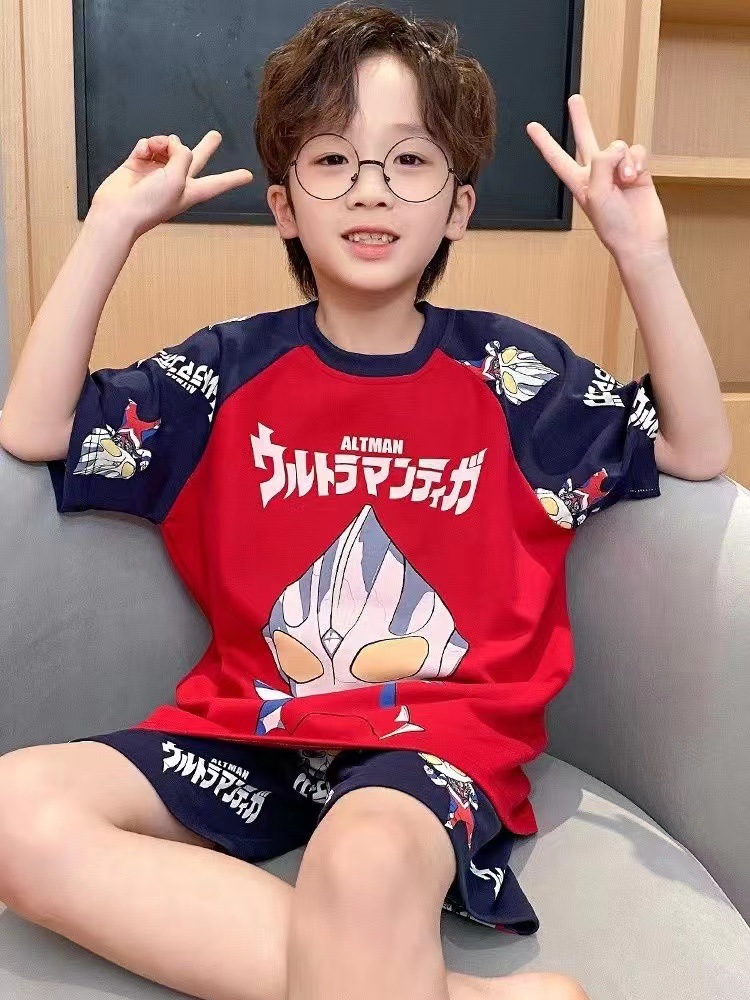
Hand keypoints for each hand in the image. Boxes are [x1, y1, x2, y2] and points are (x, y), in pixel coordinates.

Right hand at [90, 131, 253, 240]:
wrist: (118, 212)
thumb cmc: (150, 203)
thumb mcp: (177, 178)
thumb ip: (183, 155)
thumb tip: (175, 142)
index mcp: (192, 190)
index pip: (218, 183)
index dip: (233, 179)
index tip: (248, 176)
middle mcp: (177, 180)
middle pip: (196, 159)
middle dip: (206, 147)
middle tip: (216, 135)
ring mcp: (158, 171)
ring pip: (169, 145)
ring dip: (164, 142)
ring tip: (156, 149)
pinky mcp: (139, 164)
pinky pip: (148, 145)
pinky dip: (147, 145)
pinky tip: (142, 152)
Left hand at [526, 94, 669, 263]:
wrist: (639, 239)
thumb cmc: (613, 224)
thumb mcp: (595, 192)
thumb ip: (601, 162)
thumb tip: (617, 147)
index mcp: (578, 182)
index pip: (557, 158)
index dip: (545, 142)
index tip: (532, 127)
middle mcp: (597, 173)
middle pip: (585, 139)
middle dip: (580, 119)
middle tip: (574, 100)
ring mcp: (617, 171)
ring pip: (619, 146)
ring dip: (623, 160)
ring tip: (625, 180)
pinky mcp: (638, 170)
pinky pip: (636, 151)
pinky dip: (637, 161)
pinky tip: (636, 177)